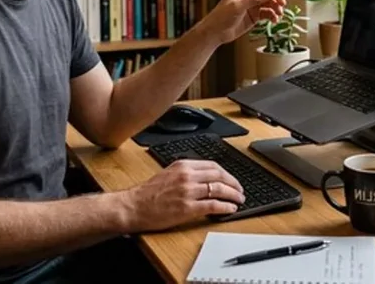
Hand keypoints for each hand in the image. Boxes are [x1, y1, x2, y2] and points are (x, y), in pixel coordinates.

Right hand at [123, 160, 244, 230]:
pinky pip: (213, 205)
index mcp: (183, 165)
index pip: (213, 165)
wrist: (134, 206)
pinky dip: (225, 207)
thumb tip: (206, 177)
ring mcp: (188, 192)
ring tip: (239, 200)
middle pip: (219, 175)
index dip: (227, 173)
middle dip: (234, 183)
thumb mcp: (168, 173)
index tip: (232, 180)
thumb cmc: (148, 193)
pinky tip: (230, 209)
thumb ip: (186, 172)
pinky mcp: (187, 208)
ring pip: (219, 189)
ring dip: (233, 195)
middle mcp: (187, 176)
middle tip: (240, 190)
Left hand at [201, 0, 286, 44]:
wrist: (216, 32)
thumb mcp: (238, 6)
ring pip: (269, 2)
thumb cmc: (221, 17)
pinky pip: (267, 13)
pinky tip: (274, 20)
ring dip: (276, 7)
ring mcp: (252, 5)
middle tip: (282, 3)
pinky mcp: (254, 16)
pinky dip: (272, 16)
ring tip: (279, 14)